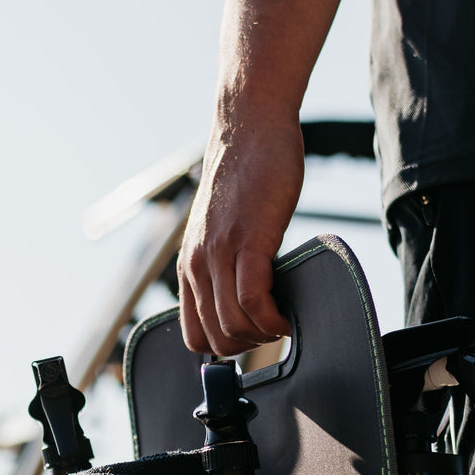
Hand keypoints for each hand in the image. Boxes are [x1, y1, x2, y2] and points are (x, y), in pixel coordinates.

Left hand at [178, 115, 303, 355]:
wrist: (250, 127)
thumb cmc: (247, 175)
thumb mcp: (224, 229)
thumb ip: (227, 263)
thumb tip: (247, 299)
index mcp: (189, 265)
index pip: (193, 334)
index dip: (224, 348)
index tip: (251, 339)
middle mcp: (197, 263)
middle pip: (214, 337)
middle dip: (247, 346)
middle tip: (273, 330)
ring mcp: (219, 253)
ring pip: (231, 324)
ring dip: (262, 335)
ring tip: (281, 322)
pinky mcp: (247, 240)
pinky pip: (252, 299)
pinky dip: (271, 318)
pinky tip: (286, 314)